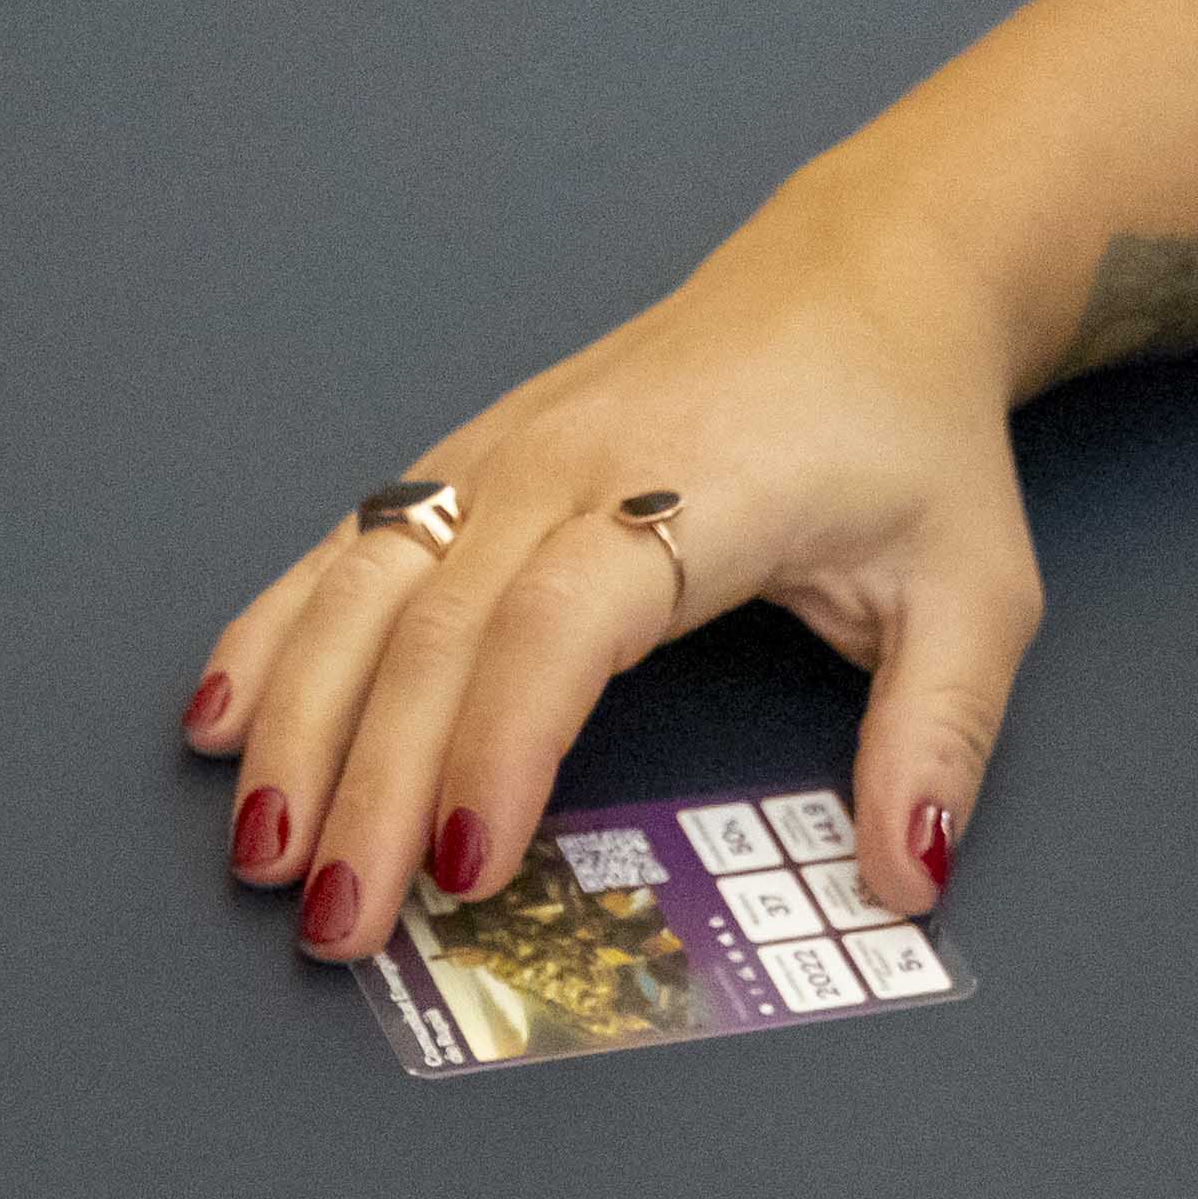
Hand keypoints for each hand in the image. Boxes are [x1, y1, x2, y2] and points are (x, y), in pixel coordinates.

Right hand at [191, 172, 1038, 956]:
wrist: (864, 276)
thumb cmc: (905, 435)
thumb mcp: (975, 591)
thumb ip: (936, 737)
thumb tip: (904, 875)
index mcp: (687, 493)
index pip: (556, 632)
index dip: (497, 751)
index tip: (467, 870)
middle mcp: (569, 465)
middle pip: (430, 634)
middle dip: (369, 790)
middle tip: (337, 923)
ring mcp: (499, 456)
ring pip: (362, 591)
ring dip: (298, 725)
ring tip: (259, 848)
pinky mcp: (465, 460)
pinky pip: (346, 549)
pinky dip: (273, 633)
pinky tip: (222, 719)